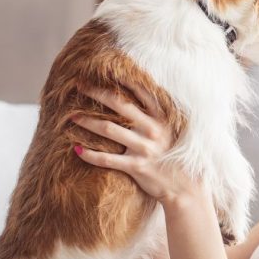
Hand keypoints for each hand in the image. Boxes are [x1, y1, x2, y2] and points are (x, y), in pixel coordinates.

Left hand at [70, 79, 202, 204]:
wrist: (186, 188)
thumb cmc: (178, 158)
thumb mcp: (175, 132)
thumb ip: (160, 118)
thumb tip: (143, 101)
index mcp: (162, 119)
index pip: (141, 92)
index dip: (123, 80)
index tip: (106, 70)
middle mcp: (152, 130)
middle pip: (119, 105)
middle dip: (97, 93)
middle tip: (80, 86)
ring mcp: (144, 148)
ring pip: (108, 129)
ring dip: (86, 121)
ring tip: (71, 117)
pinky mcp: (136, 167)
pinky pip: (106, 159)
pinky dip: (89, 154)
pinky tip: (77, 149)